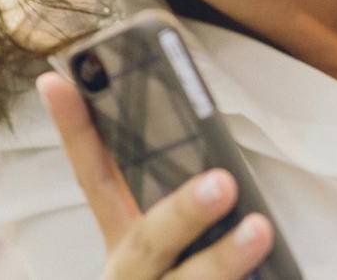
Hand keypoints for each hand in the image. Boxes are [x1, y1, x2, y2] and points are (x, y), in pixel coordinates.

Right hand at [36, 72, 273, 278]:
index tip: (59, 77)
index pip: (95, 180)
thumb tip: (220, 162)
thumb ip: (180, 211)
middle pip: (147, 243)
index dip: (75, 132)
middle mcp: (131, 278)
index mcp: (127, 248)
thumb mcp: (167, 251)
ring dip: (222, 261)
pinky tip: (276, 274)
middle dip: (181, 213)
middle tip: (223, 181)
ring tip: (261, 229)